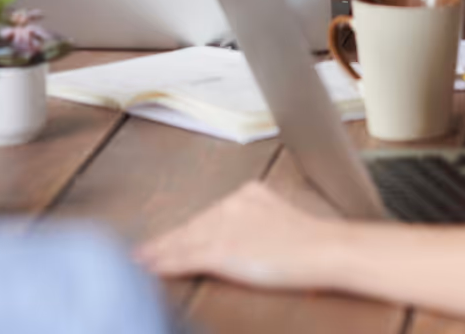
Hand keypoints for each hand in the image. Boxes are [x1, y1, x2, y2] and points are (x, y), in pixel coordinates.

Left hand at [139, 182, 329, 288]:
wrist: (324, 249)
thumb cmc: (311, 242)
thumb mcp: (280, 222)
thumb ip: (257, 225)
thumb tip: (244, 241)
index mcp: (249, 194)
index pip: (209, 216)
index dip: (184, 231)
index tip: (166, 239)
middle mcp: (234, 204)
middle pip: (193, 227)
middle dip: (166, 242)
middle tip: (141, 252)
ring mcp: (227, 226)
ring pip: (185, 241)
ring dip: (159, 253)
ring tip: (140, 262)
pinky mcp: (225, 249)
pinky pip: (188, 258)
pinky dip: (167, 264)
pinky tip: (152, 269)